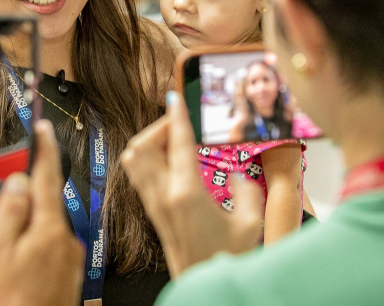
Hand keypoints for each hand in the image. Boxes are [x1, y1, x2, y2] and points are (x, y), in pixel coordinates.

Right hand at [0, 120, 84, 305]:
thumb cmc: (11, 303)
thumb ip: (10, 211)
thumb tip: (19, 181)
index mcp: (50, 229)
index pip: (47, 176)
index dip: (43, 149)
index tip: (42, 129)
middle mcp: (66, 240)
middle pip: (42, 203)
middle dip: (21, 198)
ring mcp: (69, 259)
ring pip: (42, 228)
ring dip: (22, 229)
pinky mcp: (68, 275)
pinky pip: (46, 248)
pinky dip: (29, 247)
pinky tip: (13, 267)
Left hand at [121, 92, 263, 277]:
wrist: (205, 286)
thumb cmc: (226, 259)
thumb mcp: (250, 223)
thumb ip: (247, 190)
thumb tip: (238, 173)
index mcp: (187, 194)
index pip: (177, 143)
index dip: (177, 117)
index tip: (176, 98)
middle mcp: (163, 196)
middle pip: (142, 145)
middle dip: (159, 126)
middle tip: (180, 123)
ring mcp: (153, 203)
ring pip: (133, 158)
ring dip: (149, 140)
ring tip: (173, 138)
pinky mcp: (151, 211)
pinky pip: (137, 173)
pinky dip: (146, 157)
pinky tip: (167, 158)